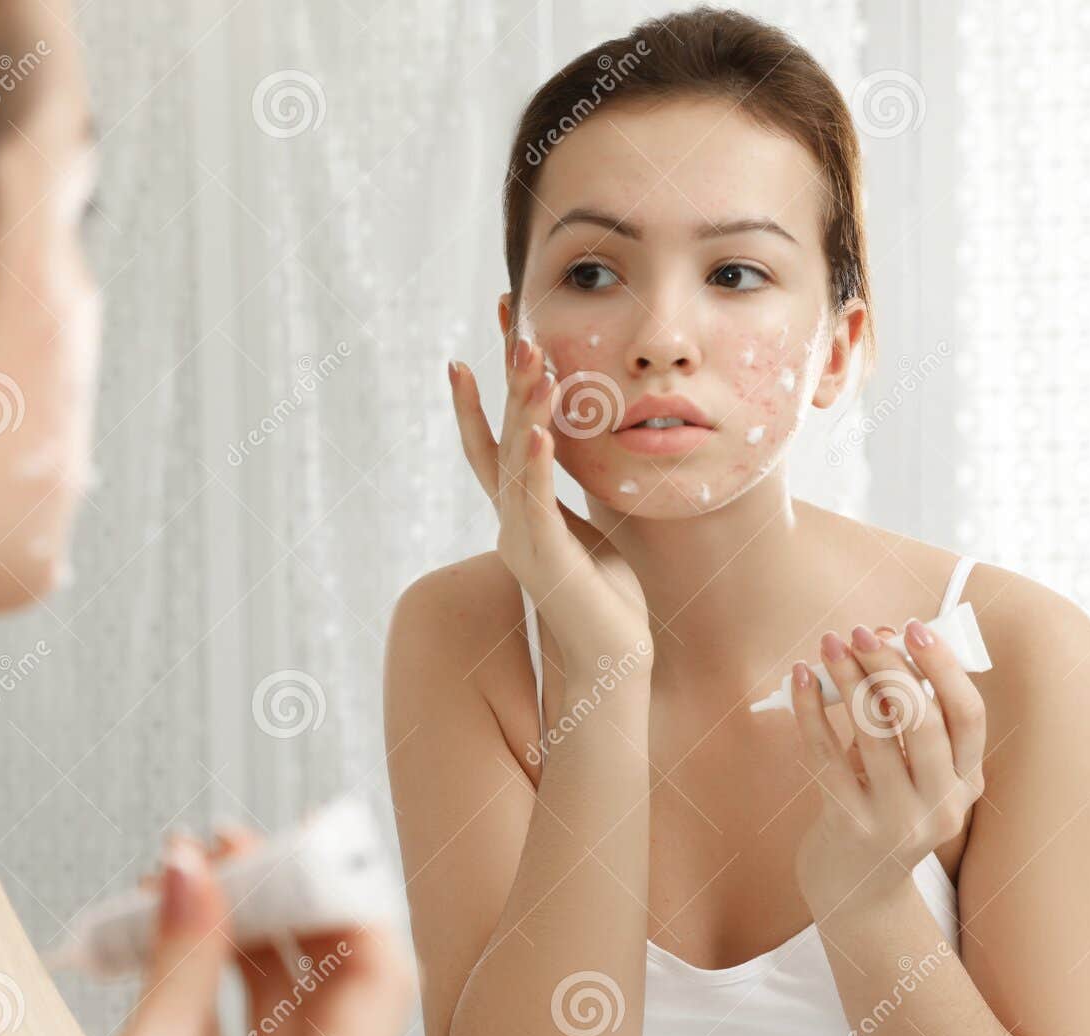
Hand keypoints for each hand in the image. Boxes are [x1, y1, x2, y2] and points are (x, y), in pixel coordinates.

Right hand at [115, 828, 413, 1035]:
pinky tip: (175, 931)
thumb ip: (177, 971)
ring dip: (242, 927)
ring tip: (191, 876)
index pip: (383, 972)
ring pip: (289, 993)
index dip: (351, 893)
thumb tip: (189, 873)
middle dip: (284, 895)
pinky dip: (214, 974)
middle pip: (335, 970)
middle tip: (236, 846)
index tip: (312, 837)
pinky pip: (247, 1024)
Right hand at [449, 339, 650, 668]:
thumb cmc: (606, 598)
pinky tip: (539, 429)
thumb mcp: (586, 530)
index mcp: (521, 512)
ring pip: (515, 459)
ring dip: (523, 405)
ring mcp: (522, 539)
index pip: (494, 441)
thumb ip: (566, 496)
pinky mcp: (545, 559)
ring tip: (531, 355)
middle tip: (511, 319)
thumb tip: (567, 454)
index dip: (482, 395)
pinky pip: (535, 502)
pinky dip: (535, 464)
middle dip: (506, 376)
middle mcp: (511, 519)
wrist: (613, 661)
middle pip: (501, 434)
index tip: (476, 346)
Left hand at [790, 621, 987, 919]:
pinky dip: (810, 710)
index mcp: (966, 783)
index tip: (913, 627)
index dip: (942, 667)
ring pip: (873, 732)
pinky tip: (799, 679)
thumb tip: (882, 638)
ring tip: (828, 644)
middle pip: (922, 719)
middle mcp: (942, 804)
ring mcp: (897, 820)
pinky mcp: (850, 824)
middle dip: (889, 666)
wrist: (854, 889)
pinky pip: (826, 754)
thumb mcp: (909, 769)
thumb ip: (903, 714)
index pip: (969, 716)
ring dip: (847, 678)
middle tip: (860, 631)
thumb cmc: (881, 806)